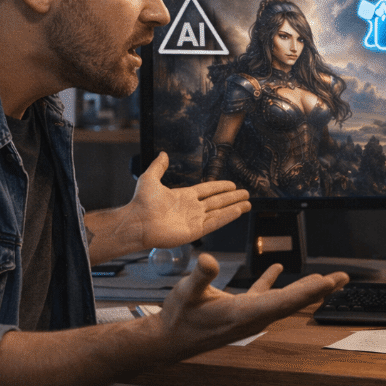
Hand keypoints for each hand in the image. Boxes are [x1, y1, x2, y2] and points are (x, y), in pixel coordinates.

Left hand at [130, 152, 251, 248]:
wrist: (138, 222)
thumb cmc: (141, 202)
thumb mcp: (150, 179)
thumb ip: (159, 167)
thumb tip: (164, 154)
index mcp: (184, 196)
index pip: (207, 190)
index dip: (220, 187)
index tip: (232, 185)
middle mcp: (192, 208)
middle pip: (217, 201)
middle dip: (232, 197)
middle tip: (246, 194)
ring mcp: (194, 220)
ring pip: (220, 212)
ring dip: (234, 207)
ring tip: (248, 204)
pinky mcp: (195, 231)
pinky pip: (215, 222)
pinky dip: (227, 217)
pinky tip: (238, 211)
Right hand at [157, 253, 349, 352]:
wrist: (167, 341)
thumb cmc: (177, 318)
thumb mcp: (186, 293)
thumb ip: (200, 277)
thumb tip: (208, 260)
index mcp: (244, 313)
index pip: (283, 301)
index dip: (307, 291)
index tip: (328, 283)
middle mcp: (253, 318)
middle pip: (293, 303)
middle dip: (319, 290)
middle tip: (342, 278)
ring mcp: (249, 316)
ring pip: (284, 301)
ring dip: (306, 289)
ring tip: (327, 280)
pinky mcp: (240, 312)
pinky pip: (264, 297)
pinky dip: (274, 283)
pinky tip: (279, 269)